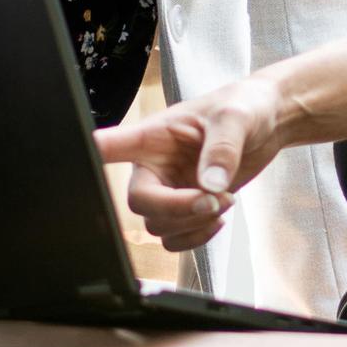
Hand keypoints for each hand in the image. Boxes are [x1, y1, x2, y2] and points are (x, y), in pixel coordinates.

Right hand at [95, 74, 291, 254]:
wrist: (266, 123)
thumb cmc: (243, 107)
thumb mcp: (234, 119)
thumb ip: (221, 150)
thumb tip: (210, 186)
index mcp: (152, 136)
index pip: (108, 148)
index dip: (88, 160)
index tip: (80, 164)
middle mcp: (153, 165)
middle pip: (139, 202)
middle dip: (177, 209)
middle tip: (213, 200)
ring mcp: (169, 189)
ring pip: (158, 225)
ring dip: (193, 223)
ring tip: (224, 202)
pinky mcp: (185, 208)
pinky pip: (175, 239)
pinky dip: (196, 238)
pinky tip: (216, 219)